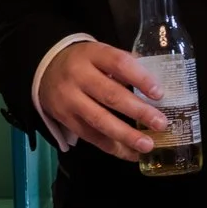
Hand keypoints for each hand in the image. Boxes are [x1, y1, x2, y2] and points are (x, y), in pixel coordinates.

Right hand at [38, 41, 168, 161]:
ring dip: (126, 135)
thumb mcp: (101, 54)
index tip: (159, 94)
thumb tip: (157, 84)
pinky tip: (131, 153)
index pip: (119, 64)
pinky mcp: (64, 118)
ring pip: (99, 120)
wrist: (45, 69)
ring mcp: (69, 99)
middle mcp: (78, 76)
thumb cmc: (84, 62)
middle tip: (161, 124)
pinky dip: (112, 147)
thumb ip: (126, 65)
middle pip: (110, 95)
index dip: (140, 79)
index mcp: (93, 54)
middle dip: (138, 111)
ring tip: (147, 145)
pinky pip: (90, 136)